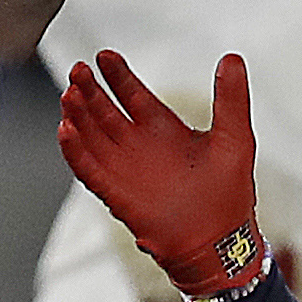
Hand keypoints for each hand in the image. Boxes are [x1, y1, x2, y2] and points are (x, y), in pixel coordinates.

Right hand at [59, 49, 267, 301]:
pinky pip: (88, 170)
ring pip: (91, 136)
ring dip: (78, 115)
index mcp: (163, 130)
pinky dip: (75, 151)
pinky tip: (66, 130)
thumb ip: (231, 99)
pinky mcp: (116, 194)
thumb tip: (233, 58)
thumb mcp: (235, 139)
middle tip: (79, 70)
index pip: (132, 94)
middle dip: (90, 90)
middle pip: (104, 111)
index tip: (105, 57)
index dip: (117, 75)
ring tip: (69, 94)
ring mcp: (125, 170)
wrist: (219, 244)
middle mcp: (139, 146)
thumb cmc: (229, 196)